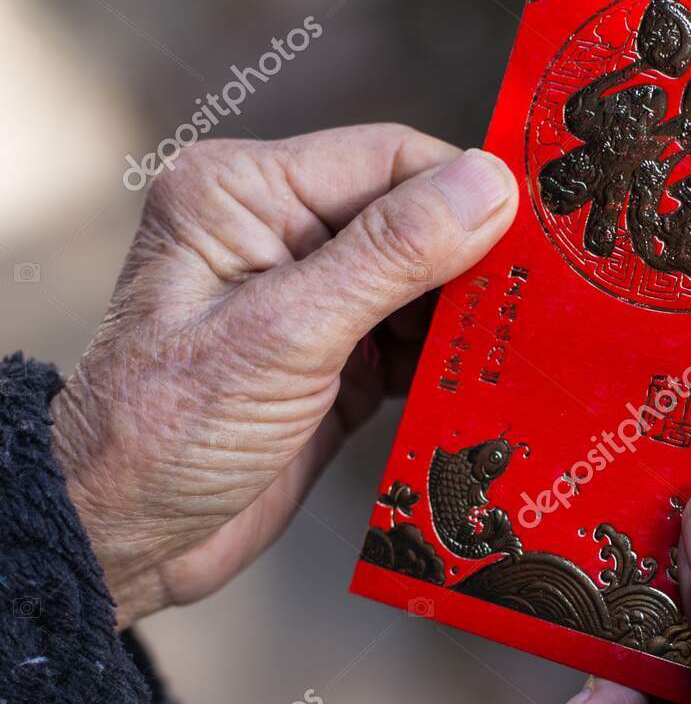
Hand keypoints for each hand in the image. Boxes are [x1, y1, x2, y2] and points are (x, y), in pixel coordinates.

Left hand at [51, 127, 516, 627]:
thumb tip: (488, 183)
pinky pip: (412, 348)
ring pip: (422, 287)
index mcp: (244, 194)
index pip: (387, 160)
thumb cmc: (165, 431)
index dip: (466, 191)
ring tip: (532, 344)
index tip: (540, 234)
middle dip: (478, 261)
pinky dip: (450, 366)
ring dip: (470, 319)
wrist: (126, 542)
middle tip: (551, 297)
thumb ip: (389, 256)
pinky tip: (490, 383)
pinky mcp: (332, 369)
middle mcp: (277, 236)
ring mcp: (309, 306)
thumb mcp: (284, 335)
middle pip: (413, 220)